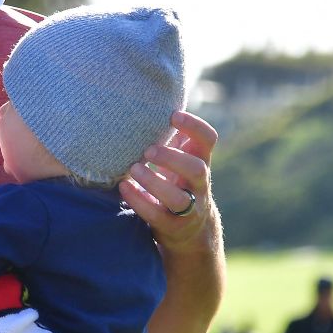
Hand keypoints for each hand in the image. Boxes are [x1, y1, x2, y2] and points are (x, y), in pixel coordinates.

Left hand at [120, 111, 220, 254]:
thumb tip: (145, 102)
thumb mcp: (180, 159)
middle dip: (172, 158)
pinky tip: (124, 187)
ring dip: (154, 182)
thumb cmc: (177, 183)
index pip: (208, 139)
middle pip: (196, 170)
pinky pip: (157, 215)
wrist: (190, 230)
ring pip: (179, 198)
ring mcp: (189, 208)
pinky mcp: (173, 226)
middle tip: (148, 150)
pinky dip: (138, 200)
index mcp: (200, 161)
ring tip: (133, 169)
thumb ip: (171, 138)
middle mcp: (199, 184)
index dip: (194, 126)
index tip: (173, 115)